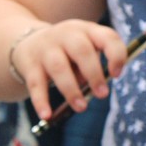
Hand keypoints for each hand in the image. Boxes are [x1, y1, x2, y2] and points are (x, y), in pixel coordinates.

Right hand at [11, 20, 126, 117]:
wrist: (29, 41)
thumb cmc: (69, 51)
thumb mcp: (85, 48)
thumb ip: (94, 64)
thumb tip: (96, 87)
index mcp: (88, 31)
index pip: (107, 37)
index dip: (115, 55)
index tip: (117, 75)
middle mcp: (67, 35)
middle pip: (82, 51)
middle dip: (94, 74)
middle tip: (102, 94)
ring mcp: (46, 48)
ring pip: (59, 68)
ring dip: (72, 90)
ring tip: (81, 108)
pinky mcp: (29, 63)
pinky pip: (36, 84)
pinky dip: (41, 101)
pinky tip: (47, 115)